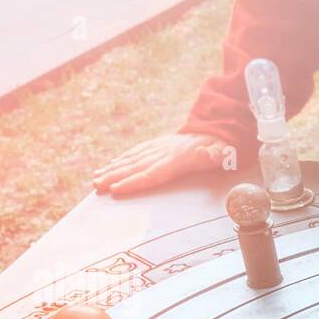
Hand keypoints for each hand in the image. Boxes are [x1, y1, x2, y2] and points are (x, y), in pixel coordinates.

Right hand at [92, 134, 231, 195]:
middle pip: (135, 167)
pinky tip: (108, 166)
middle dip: (114, 177)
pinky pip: (135, 152)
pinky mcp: (156, 145)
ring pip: (131, 159)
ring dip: (112, 169)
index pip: (152, 173)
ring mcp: (158, 147)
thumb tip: (206, 153)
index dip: (133, 181)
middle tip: (96, 186)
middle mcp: (163, 152)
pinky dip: (120, 159)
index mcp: (177, 159)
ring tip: (95, 179)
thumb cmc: (221, 148)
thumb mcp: (223, 152)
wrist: (214, 129)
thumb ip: (216, 155)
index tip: (116, 189)